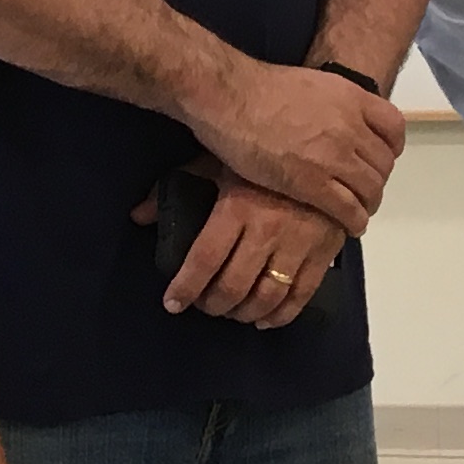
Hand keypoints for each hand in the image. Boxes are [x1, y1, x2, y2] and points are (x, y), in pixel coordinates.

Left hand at [136, 157, 343, 329]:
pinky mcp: (325, 251)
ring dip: (244, 313)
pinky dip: (281, 315)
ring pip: (267, 296)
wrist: (323, 144)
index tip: (172, 303)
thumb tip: (138, 217)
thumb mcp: (217, 160)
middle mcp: (267, 230)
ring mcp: (299, 243)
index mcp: (237, 207)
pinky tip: (265, 319)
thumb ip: (178, 187)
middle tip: (205, 306)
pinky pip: (302, 295)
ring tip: (232, 312)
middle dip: (214, 305)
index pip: (205, 260)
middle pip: (234, 285)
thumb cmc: (263, 152)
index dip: (186, 287)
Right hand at [184, 59, 403, 231]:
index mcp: (351, 98)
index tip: (379, 159)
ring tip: (359, 212)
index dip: (390, 148)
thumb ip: (330, 104)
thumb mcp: (311, 85)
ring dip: (368, 203)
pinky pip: (348, 209)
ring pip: (370, 188)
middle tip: (364, 190)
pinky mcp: (313, 183)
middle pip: (383, 163)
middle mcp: (350, 126)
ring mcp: (334, 155)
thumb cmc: (259, 88)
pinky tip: (350, 226)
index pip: (394, 128)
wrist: (230, 96)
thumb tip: (330, 119)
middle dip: (376, 179)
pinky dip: (355, 221)